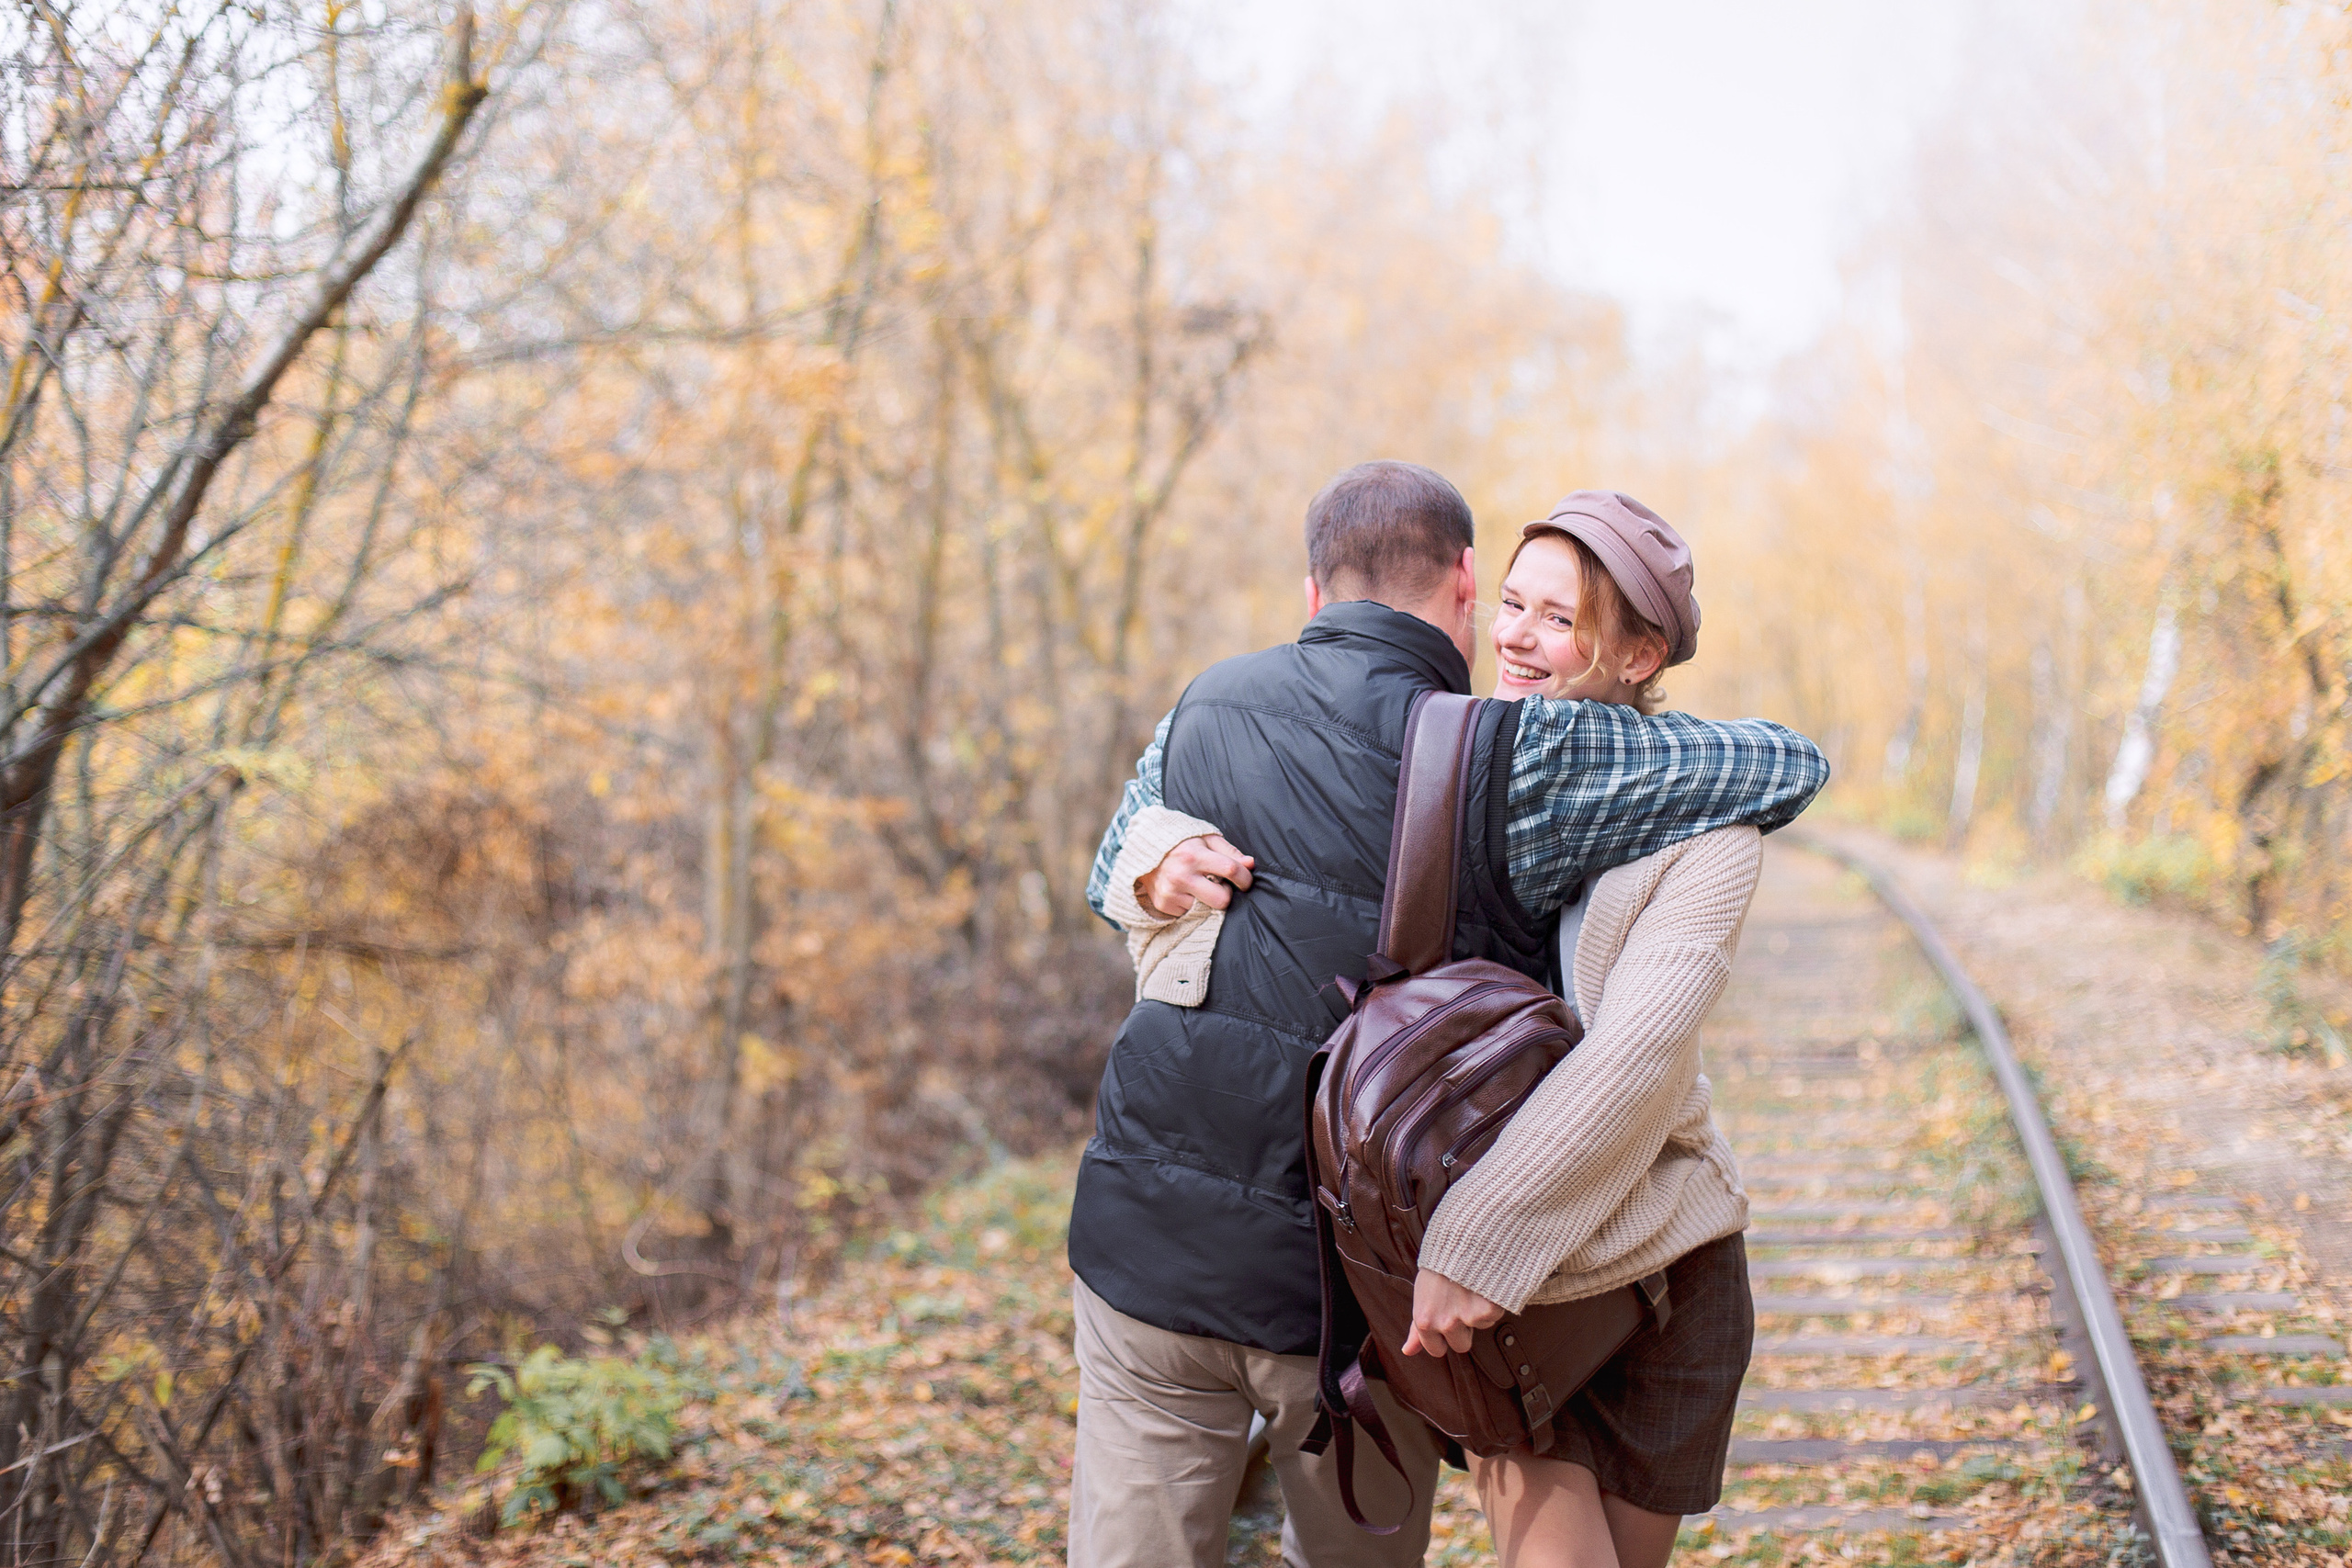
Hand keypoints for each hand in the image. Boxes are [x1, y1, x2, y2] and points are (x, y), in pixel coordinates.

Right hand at [1136, 834, 1253, 918]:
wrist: (1143, 849)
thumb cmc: (1181, 843)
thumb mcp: (1205, 839)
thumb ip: (1230, 852)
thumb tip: (1250, 864)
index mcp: (1194, 855)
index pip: (1231, 870)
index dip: (1245, 878)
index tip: (1246, 881)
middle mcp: (1182, 876)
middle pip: (1222, 899)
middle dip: (1227, 894)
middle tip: (1221, 885)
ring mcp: (1171, 893)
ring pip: (1207, 909)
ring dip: (1209, 899)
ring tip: (1201, 885)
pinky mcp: (1164, 905)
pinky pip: (1191, 913)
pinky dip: (1194, 905)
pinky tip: (1187, 891)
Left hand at [1399, 1268, 1504, 1356]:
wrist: (1460, 1240)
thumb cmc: (1439, 1266)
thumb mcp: (1422, 1295)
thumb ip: (1416, 1328)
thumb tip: (1407, 1351)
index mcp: (1424, 1321)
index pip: (1436, 1350)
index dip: (1443, 1337)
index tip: (1447, 1320)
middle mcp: (1444, 1323)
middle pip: (1461, 1345)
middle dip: (1464, 1329)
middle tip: (1462, 1303)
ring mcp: (1466, 1318)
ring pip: (1480, 1328)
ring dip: (1479, 1311)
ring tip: (1472, 1287)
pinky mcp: (1487, 1310)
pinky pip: (1494, 1316)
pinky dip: (1493, 1302)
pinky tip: (1484, 1284)